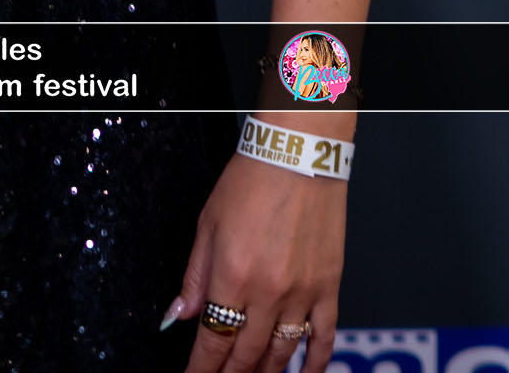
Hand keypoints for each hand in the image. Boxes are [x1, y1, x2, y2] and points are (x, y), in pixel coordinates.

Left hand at [162, 148, 344, 371]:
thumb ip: (196, 277)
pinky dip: (316, 363)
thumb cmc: (250, 181)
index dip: (201, 369)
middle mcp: (267, 293)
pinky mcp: (329, 287)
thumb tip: (179, 315)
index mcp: (232, 276)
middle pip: (246, 354)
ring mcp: (302, 294)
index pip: (213, 341)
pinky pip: (324, 338)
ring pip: (282, 353)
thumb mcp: (208, 224)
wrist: (298, 155)